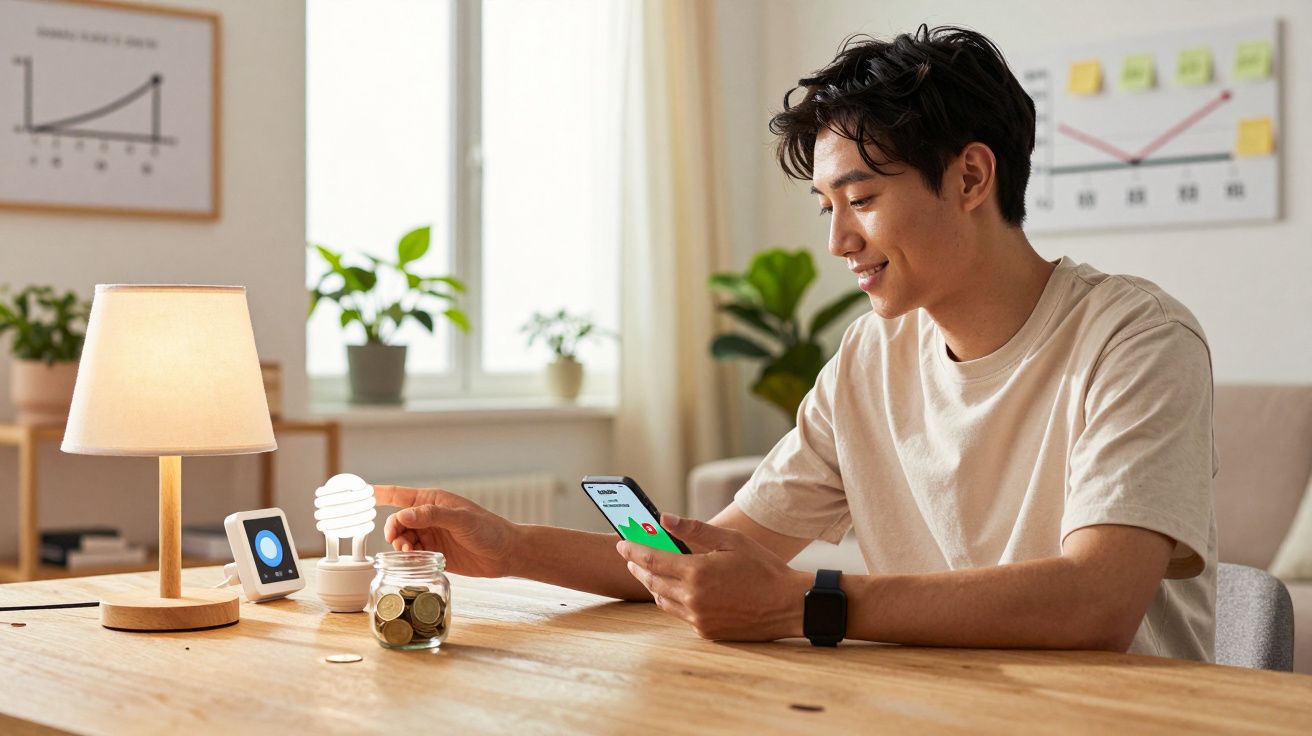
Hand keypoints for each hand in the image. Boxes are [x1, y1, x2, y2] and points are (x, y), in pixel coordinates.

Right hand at [374, 484, 519, 577]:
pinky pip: (412, 555)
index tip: (357, 493)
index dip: (377, 493)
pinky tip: (416, 562)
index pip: (398, 494)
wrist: (505, 553)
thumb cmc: (488, 529)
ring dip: (401, 547)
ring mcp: (431, 535)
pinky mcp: (434, 553)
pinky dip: (409, 559)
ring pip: (402, 540)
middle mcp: (428, 517)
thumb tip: (403, 515)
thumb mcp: (461, 519)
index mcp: (432, 501)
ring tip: (410, 554)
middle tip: (400, 543)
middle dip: (393, 531)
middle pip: (397, 521)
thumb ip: (432, 515)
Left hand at [617, 513, 811, 640]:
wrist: (789, 605)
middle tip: (630, 556)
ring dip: (653, 584)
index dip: (633, 550)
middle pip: (652, 581)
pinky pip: (679, 614)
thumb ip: (694, 530)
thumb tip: (663, 518)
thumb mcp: (731, 541)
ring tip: (650, 571)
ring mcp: (698, 618)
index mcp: (697, 573)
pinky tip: (676, 589)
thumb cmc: (763, 568)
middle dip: (638, 567)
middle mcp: (693, 598)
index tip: (622, 543)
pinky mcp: (706, 631)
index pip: (652, 560)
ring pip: (662, 600)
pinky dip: (673, 599)